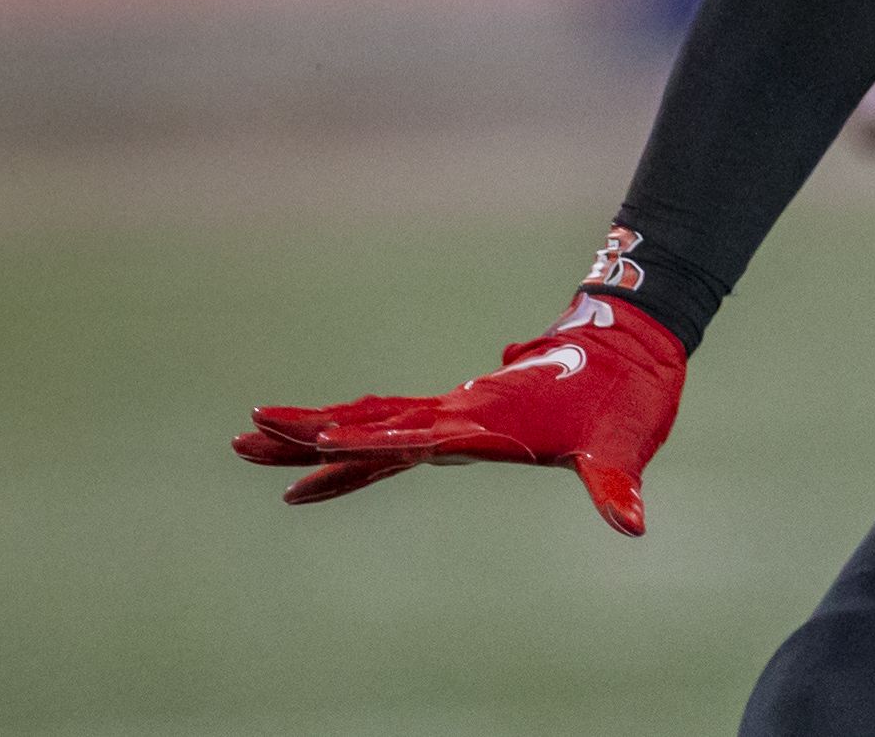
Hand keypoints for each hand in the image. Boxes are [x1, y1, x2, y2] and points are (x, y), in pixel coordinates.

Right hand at [234, 290, 686, 535]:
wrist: (632, 350)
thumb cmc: (625, 402)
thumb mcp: (622, 449)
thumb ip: (617, 487)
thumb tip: (632, 524)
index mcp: (482, 423)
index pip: (409, 437)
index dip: (362, 442)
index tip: (313, 441)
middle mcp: (457, 416)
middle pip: (366, 428)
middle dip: (304, 435)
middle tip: (241, 438)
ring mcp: (454, 416)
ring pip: (368, 427)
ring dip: (313, 434)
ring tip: (250, 440)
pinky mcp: (461, 421)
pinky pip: (391, 434)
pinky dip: (352, 443)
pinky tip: (320, 455)